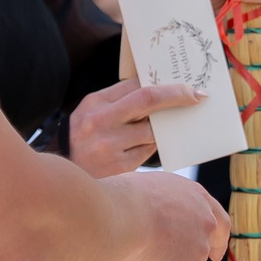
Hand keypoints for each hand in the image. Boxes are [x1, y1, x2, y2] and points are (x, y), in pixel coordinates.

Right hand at [68, 79, 200, 176]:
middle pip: (148, 100)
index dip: (162, 83)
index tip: (183, 84)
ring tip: (164, 126)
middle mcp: (101, 122)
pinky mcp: (120, 167)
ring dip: (163, 128)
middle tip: (196, 95)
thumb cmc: (82, 137)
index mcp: (95, 103)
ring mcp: (111, 146)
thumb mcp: (91, 111)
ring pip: (152, 131)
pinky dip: (152, 145)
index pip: (136, 85)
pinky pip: (148, 151)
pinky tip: (148, 144)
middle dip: (176, 95)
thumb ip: (118, 99)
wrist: (64, 177)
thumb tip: (155, 87)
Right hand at [110, 169, 229, 260]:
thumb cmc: (124, 198)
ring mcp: (198, 251)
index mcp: (197, 198)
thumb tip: (144, 229)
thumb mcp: (148, 192)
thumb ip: (158, 210)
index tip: (214, 255)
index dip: (217, 241)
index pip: (218, 222)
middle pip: (197, 251)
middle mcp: (204, 224)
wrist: (122, 215)